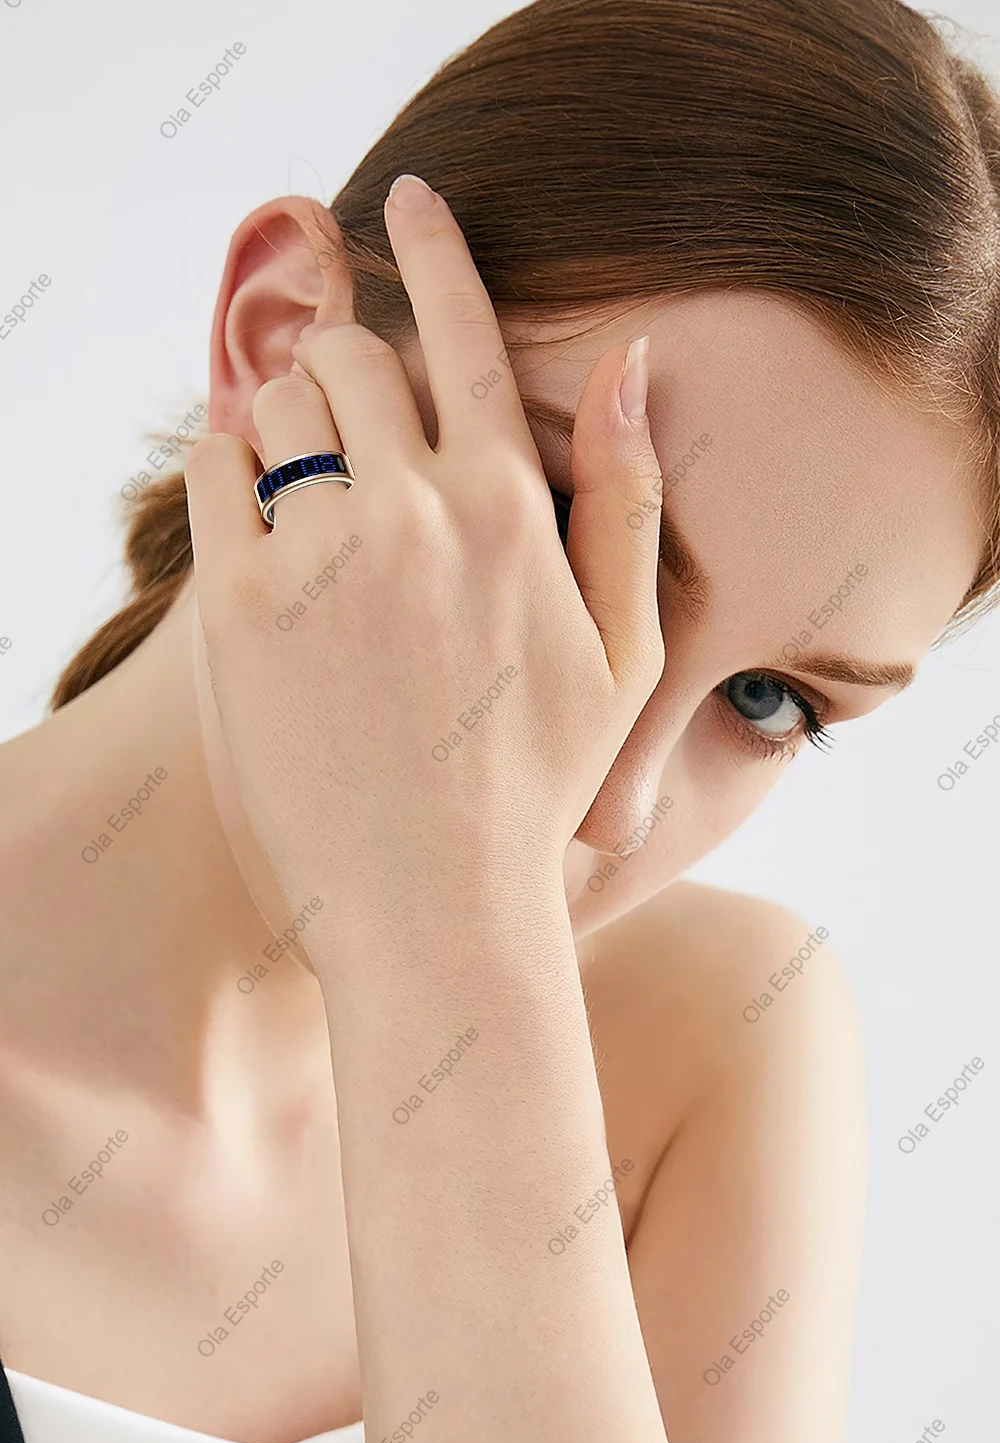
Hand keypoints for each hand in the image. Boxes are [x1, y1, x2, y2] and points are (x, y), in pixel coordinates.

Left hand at [186, 174, 663, 931]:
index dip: (437, 248)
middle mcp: (418, 511)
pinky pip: (216, 471)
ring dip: (291, 419)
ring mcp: (326, 555)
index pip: (466, 332)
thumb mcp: (626, 651)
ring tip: (312, 496)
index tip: (410, 200)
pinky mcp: (243, 605)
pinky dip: (231, 472)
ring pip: (281, 402)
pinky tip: (262, 526)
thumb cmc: (536, 785)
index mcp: (511, 509)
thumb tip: (631, 361)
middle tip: (353, 431)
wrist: (433, 903)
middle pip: (356, 356)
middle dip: (350, 370)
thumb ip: (627, 496)